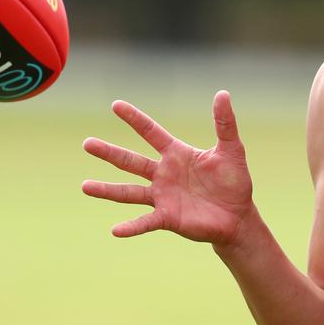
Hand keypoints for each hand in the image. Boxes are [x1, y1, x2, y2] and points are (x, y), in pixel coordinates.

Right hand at [82, 90, 253, 243]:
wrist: (238, 216)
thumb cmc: (233, 181)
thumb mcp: (232, 149)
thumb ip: (225, 124)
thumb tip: (222, 93)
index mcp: (176, 154)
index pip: (151, 132)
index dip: (134, 119)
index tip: (115, 105)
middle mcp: (163, 174)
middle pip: (130, 161)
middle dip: (109, 152)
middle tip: (87, 143)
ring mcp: (162, 196)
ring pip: (129, 192)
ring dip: (107, 190)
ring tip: (85, 186)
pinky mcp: (168, 218)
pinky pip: (146, 222)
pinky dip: (131, 227)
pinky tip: (116, 230)